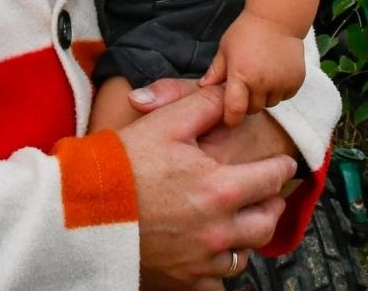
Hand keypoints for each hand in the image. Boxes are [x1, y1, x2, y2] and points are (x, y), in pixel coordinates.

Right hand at [117, 82, 294, 289]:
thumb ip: (206, 106)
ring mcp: (202, 260)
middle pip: (266, 221)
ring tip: (241, 222)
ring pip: (245, 254)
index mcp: (220, 189)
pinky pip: (217, 283)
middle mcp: (218, 230)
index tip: (284, 164)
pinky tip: (212, 253)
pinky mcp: (184, 280)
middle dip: (272, 203)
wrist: (83, 207)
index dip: (281, 168)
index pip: (271, 180)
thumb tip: (232, 96)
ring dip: (248, 236)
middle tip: (268, 194)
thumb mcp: (166, 123)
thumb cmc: (123, 162)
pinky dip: (219, 268)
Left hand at [200, 12, 305, 126]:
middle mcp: (262, 83)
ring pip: (270, 104)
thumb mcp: (225, 49)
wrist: (277, 19)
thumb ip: (215, 71)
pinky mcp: (296, 81)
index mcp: (241, 76)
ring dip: (264, 97)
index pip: (235, 109)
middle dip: (247, 103)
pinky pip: (285, 96)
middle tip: (245, 87)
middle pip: (253, 109)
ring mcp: (281, 83)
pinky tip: (275, 74)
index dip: (231, 118)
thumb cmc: (246, 32)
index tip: (229, 119)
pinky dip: (280, 90)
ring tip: (261, 77)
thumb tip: (203, 88)